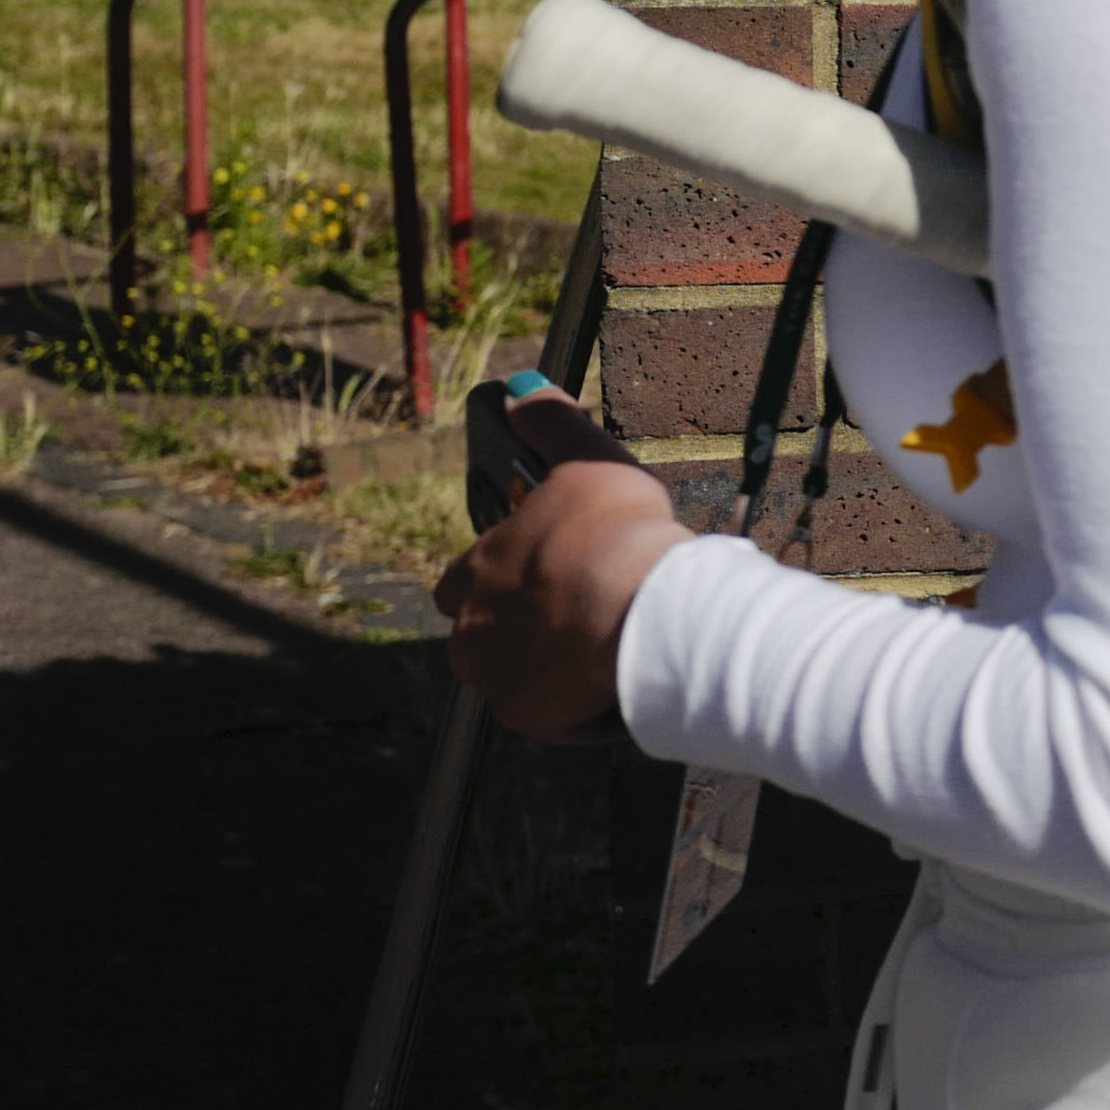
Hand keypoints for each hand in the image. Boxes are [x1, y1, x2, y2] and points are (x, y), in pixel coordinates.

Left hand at [436, 453, 692, 742]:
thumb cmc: (615, 530)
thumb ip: (551, 424)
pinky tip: (617, 675)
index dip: (507, 572)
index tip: (552, 566)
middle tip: (582, 606)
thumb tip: (521, 389)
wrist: (644, 609)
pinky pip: (555, 712)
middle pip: (485, 633)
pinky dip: (581, 700)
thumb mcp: (588, 458)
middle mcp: (469, 631)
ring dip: (550, 663)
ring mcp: (496, 680)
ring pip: (518, 673)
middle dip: (523, 625)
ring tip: (604, 641)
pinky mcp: (531, 719)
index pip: (465, 577)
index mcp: (472, 572)